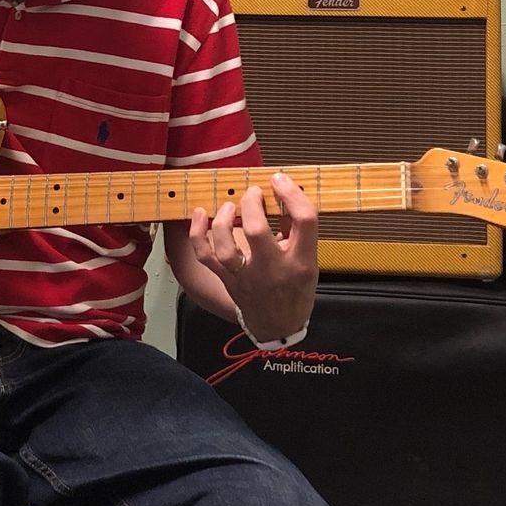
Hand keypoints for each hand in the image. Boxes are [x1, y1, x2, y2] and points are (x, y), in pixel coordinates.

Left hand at [188, 172, 316, 340]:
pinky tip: (200, 214)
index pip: (304, 221)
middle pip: (258, 232)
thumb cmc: (295, 289)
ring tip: (230, 206)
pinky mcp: (227, 281)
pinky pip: (205, 257)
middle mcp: (273, 270)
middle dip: (252, 204)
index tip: (279, 180)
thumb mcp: (308, 261)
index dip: (292, 194)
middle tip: (252, 193)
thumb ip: (295, 229)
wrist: (279, 326)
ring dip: (223, 220)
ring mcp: (246, 278)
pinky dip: (197, 234)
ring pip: (226, 248)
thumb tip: (283, 192)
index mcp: (301, 262)